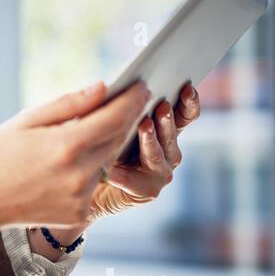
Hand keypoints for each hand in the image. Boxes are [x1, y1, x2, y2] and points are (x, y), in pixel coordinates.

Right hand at [0, 77, 151, 230]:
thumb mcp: (27, 120)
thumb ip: (69, 104)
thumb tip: (103, 88)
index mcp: (66, 145)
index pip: (115, 118)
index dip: (132, 101)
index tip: (142, 87)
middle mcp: (79, 174)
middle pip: (117, 139)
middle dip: (126, 119)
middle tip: (131, 101)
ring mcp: (80, 197)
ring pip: (107, 162)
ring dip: (108, 144)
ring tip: (102, 127)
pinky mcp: (79, 213)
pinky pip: (94, 185)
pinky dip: (90, 170)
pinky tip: (75, 161)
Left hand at [86, 81, 200, 221]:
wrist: (85, 179)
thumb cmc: (96, 143)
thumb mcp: (106, 118)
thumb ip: (117, 104)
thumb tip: (117, 85)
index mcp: (165, 128)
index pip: (185, 114)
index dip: (189, 102)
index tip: (187, 88)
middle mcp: (168, 150)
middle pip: (172, 133)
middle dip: (167, 119)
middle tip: (162, 107)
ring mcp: (161, 171)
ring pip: (157, 154)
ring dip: (151, 141)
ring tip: (143, 126)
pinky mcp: (148, 190)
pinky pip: (134, 181)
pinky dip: (122, 174)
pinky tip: (109, 168)